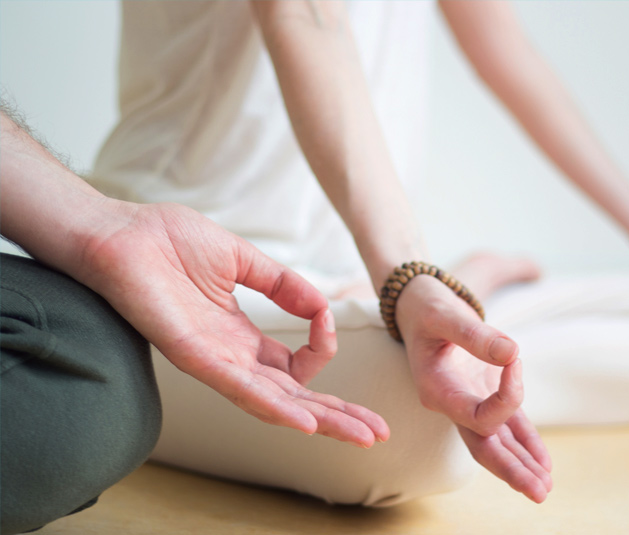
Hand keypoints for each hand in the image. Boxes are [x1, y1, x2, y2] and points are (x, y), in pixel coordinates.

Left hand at [76, 201, 388, 447]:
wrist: (120, 233)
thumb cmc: (168, 241)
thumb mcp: (240, 258)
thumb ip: (281, 283)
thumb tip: (321, 304)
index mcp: (241, 334)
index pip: (293, 363)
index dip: (320, 347)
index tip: (327, 318)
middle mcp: (231, 356)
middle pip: (293, 395)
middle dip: (337, 413)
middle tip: (376, 432)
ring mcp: (213, 360)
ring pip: (274, 401)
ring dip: (319, 419)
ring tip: (359, 435)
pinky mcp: (193, 356)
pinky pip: (239, 388)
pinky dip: (274, 406)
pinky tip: (306, 421)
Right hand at [396, 272, 551, 502]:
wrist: (419, 304)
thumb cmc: (427, 308)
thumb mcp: (444, 314)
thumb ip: (473, 334)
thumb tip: (512, 353)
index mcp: (436, 390)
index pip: (478, 415)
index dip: (507, 398)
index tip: (513, 357)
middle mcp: (450, 403)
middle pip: (482, 446)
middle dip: (511, 470)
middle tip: (540, 492)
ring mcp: (467, 401)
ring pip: (495, 442)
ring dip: (520, 464)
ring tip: (545, 487)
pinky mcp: (482, 392)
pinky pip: (505, 425)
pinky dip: (524, 443)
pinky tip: (543, 463)